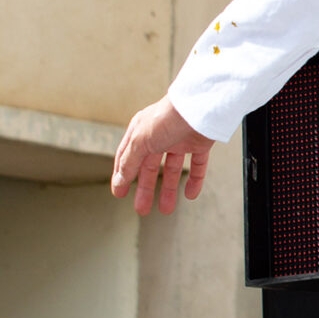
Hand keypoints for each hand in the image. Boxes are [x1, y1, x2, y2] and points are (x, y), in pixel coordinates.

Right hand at [112, 97, 214, 215]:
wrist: (200, 108)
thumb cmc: (167, 118)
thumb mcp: (140, 141)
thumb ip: (129, 162)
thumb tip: (118, 181)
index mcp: (140, 130)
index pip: (127, 157)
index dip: (122, 176)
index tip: (119, 194)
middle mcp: (159, 135)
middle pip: (149, 167)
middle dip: (145, 189)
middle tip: (142, 209)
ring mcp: (180, 139)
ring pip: (172, 169)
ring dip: (168, 189)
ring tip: (166, 209)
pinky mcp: (199, 144)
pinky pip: (196, 166)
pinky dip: (194, 181)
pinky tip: (190, 194)